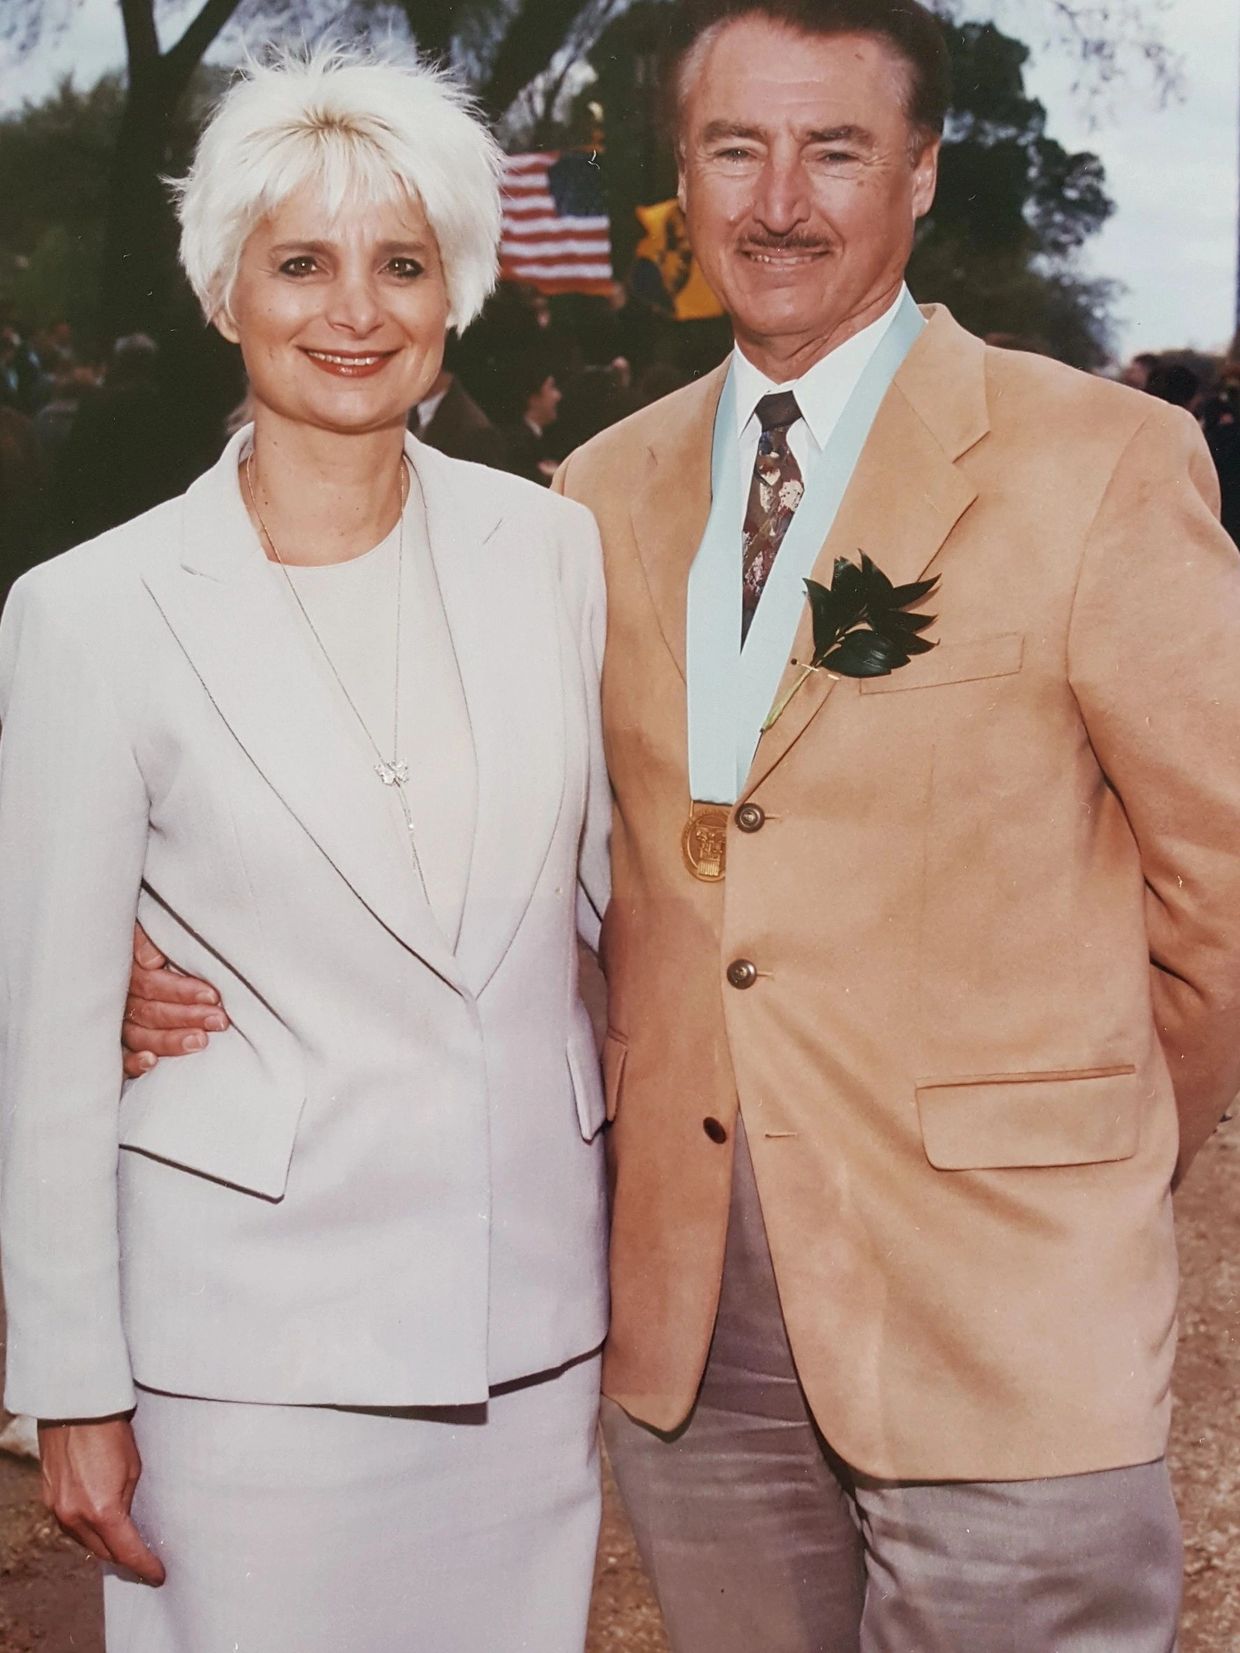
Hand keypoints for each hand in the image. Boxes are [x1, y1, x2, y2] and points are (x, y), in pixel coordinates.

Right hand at [38, 1416, 165, 1584]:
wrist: (76, 1407)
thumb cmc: (111, 1432)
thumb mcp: (133, 1469)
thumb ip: (127, 1502)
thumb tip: (127, 1522)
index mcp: (102, 1511)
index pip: (126, 1552)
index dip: (144, 1566)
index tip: (158, 1574)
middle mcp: (75, 1517)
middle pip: (103, 1552)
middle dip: (125, 1560)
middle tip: (144, 1563)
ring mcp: (58, 1509)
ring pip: (84, 1542)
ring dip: (104, 1546)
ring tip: (123, 1547)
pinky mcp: (48, 1498)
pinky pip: (70, 1526)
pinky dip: (86, 1531)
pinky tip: (99, 1527)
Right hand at [122, 924, 228, 1078]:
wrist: (110, 948)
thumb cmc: (140, 940)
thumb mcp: (141, 928)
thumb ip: (144, 940)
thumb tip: (151, 961)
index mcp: (125, 971)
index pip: (152, 985)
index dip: (182, 990)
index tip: (213, 995)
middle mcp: (118, 999)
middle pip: (150, 1012)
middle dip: (187, 1017)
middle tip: (219, 1021)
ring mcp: (115, 1023)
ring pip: (139, 1036)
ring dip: (169, 1041)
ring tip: (200, 1041)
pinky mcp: (115, 1046)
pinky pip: (118, 1058)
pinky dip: (132, 1063)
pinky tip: (151, 1063)